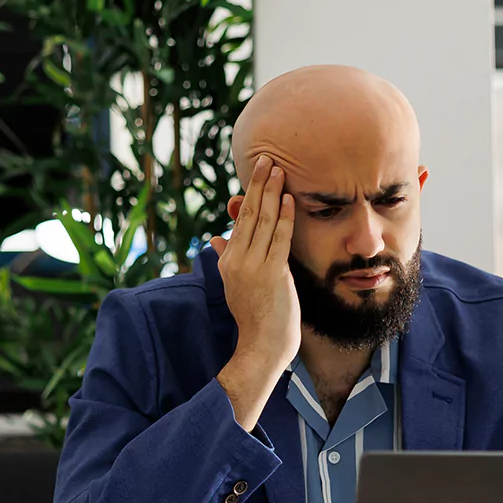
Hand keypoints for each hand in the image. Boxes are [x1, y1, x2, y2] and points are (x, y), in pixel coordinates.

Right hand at [211, 154, 297, 429]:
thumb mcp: (235, 284)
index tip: (256, 174)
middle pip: (249, 215)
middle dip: (258, 185)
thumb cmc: (255, 316)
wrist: (262, 345)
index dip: (249, 197)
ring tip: (277, 168)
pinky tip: (288, 198)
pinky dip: (284, 217)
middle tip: (265, 158)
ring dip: (271, 193)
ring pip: (262, 222)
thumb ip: (226, 258)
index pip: (239, 223)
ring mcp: (253, 267)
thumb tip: (214, 239)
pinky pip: (279, 238)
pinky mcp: (272, 273)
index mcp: (228, 262)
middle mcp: (236, 261)